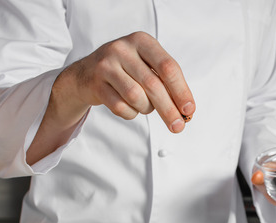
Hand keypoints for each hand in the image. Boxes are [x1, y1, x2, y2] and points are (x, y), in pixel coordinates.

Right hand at [28, 32, 194, 163]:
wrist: (86, 73)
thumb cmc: (126, 70)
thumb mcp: (146, 66)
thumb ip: (166, 82)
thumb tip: (186, 110)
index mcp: (142, 40)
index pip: (168, 67)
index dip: (181, 91)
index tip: (189, 111)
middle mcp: (123, 48)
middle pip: (153, 85)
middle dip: (168, 109)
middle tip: (178, 127)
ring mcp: (106, 65)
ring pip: (136, 97)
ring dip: (145, 108)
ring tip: (145, 107)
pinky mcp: (95, 83)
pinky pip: (120, 107)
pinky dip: (130, 113)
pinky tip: (130, 108)